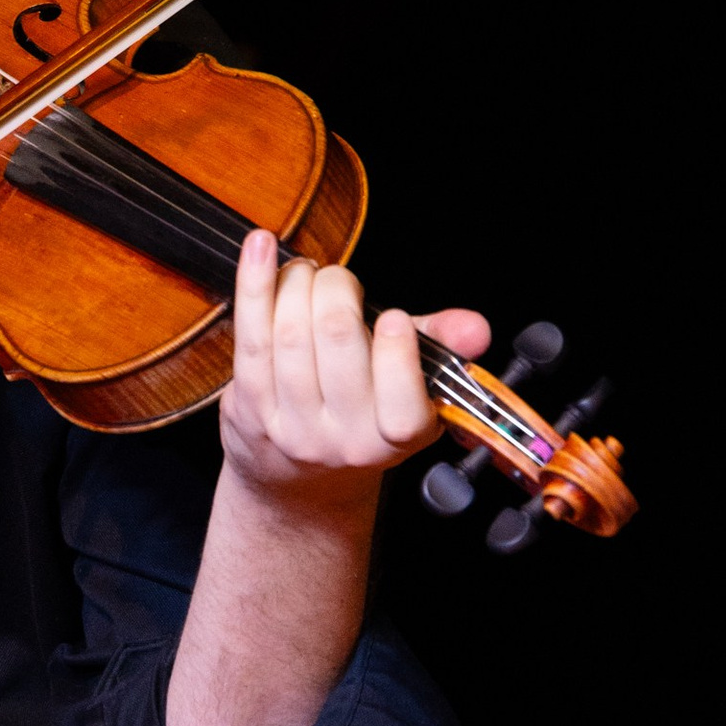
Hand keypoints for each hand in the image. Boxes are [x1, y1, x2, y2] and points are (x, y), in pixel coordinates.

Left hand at [218, 231, 489, 507]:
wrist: (296, 478)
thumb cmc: (362, 410)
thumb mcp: (413, 384)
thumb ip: (444, 346)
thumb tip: (476, 329)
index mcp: (396, 438)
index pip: (402, 404)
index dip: (397, 350)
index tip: (392, 316)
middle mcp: (343, 440)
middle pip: (337, 342)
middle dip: (337, 289)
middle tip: (337, 280)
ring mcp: (292, 427)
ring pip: (290, 336)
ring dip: (297, 284)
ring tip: (305, 274)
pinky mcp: (248, 409)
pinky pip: (249, 337)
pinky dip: (255, 283)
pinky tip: (261, 246)